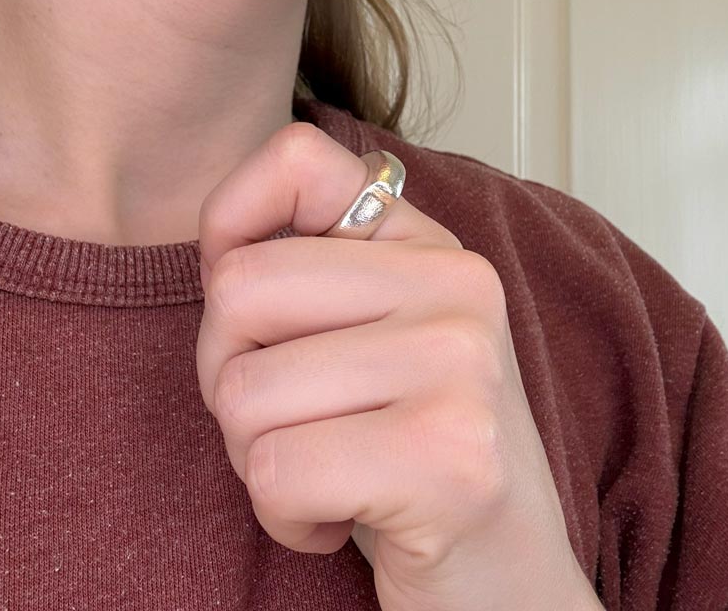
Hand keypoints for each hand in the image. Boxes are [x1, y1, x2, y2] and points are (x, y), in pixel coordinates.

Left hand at [195, 122, 602, 610]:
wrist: (506, 569)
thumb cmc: (411, 448)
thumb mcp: (366, 337)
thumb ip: (302, 271)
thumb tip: (222, 244)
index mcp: (430, 246)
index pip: (297, 158)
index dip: (232, 223)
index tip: (254, 309)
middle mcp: (457, 287)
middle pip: (238, 290)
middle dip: (231, 375)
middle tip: (296, 418)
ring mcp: (461, 367)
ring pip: (242, 393)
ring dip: (258, 456)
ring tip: (331, 470)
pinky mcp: (450, 459)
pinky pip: (276, 472)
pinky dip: (285, 516)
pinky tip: (345, 517)